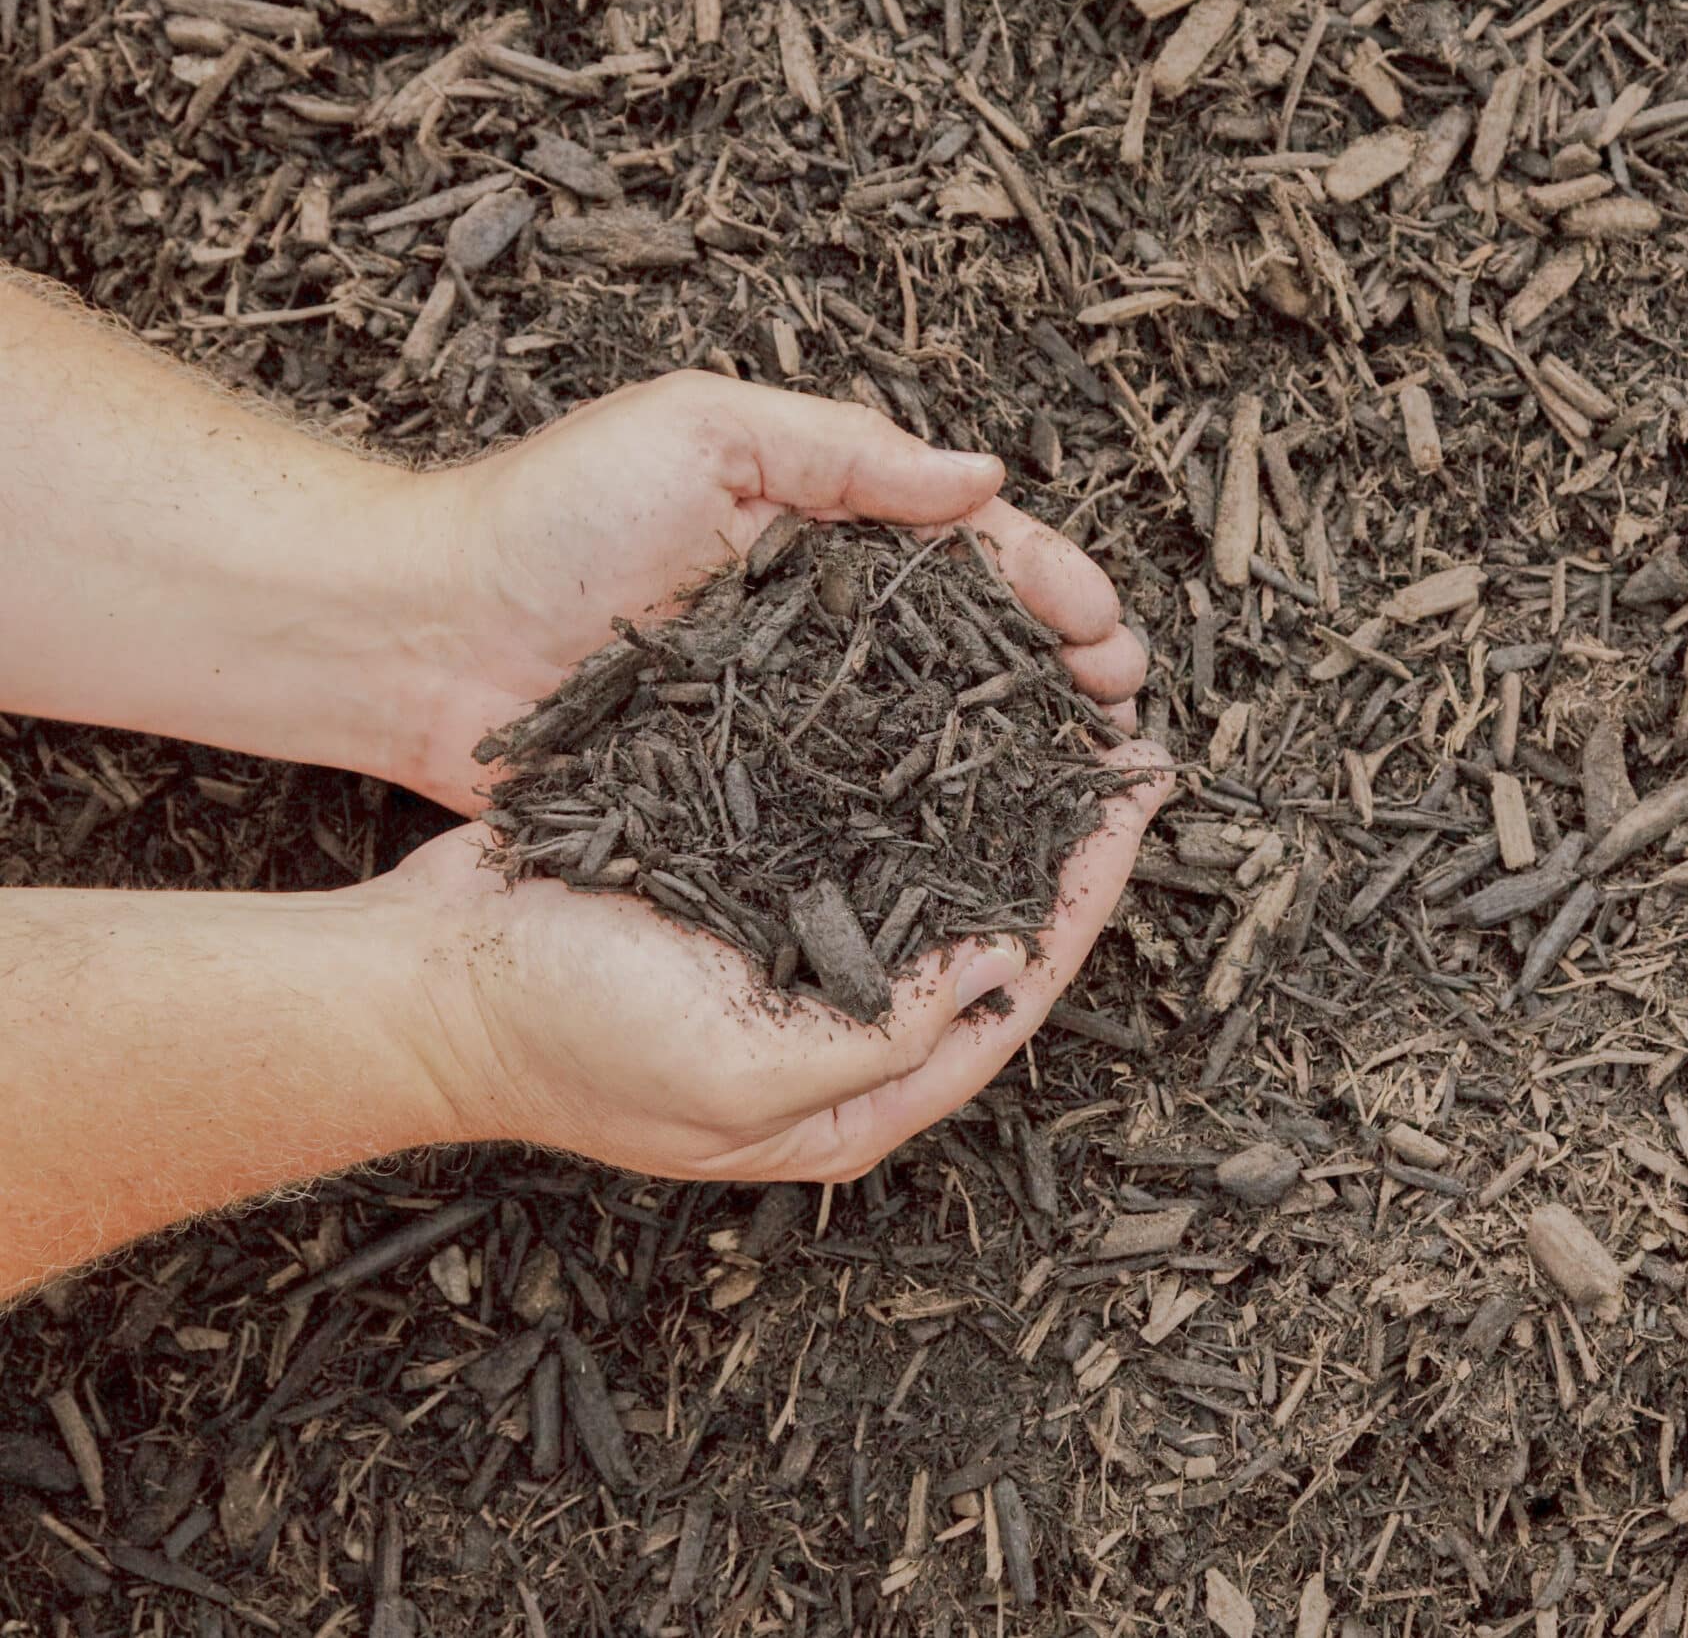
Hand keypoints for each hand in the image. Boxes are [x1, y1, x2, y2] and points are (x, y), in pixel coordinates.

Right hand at [386, 741, 1172, 1179]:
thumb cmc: (561, 1037)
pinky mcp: (750, 893)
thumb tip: (999, 968)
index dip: (1084, 897)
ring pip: (935, 876)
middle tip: (1119, 746)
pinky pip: (859, 838)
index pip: (1016, 992)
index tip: (1136, 804)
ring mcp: (797, 959)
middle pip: (991, 933)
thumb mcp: (737, 1067)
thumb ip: (880, 1037)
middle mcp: (847, 1033)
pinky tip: (945, 719)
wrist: (422, 979)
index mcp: (859, 1099)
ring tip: (1056, 718)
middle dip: (1060, 844)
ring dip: (996, 803)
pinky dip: (911, 781)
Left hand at [395, 370, 1149, 813]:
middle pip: (977, 649)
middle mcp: (826, 626)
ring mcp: (793, 712)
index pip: (971, 553)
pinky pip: (857, 806)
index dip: (1051, 586)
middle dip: (1062, 673)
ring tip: (1087, 781)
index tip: (1102, 629)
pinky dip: (927, 823)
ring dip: (1017, 755)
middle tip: (1121, 709)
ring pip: (933, 735)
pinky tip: (983, 845)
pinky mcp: (749, 789)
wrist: (419, 636)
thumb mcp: (703, 433)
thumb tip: (984, 479)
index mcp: (827, 530)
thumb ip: (845, 452)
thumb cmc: (550, 517)